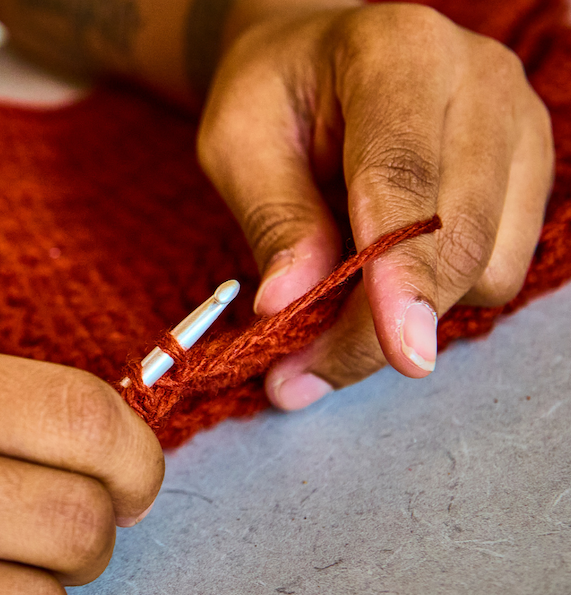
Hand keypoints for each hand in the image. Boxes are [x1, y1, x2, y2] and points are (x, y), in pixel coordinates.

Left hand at [198, 2, 553, 408]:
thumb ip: (272, 218)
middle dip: (381, 326)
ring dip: (403, 320)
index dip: (401, 273)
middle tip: (299, 373)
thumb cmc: (274, 98)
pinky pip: (494, 274)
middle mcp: (479, 84)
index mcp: (396, 54)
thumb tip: (289, 303)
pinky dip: (431, 303)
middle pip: (458, 239)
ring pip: (487, 271)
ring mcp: (516, 131)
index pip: (407, 177)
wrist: (321, 66)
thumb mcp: (238, 143)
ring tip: (326, 324)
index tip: (398, 350)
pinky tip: (375, 291)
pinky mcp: (523, 177)